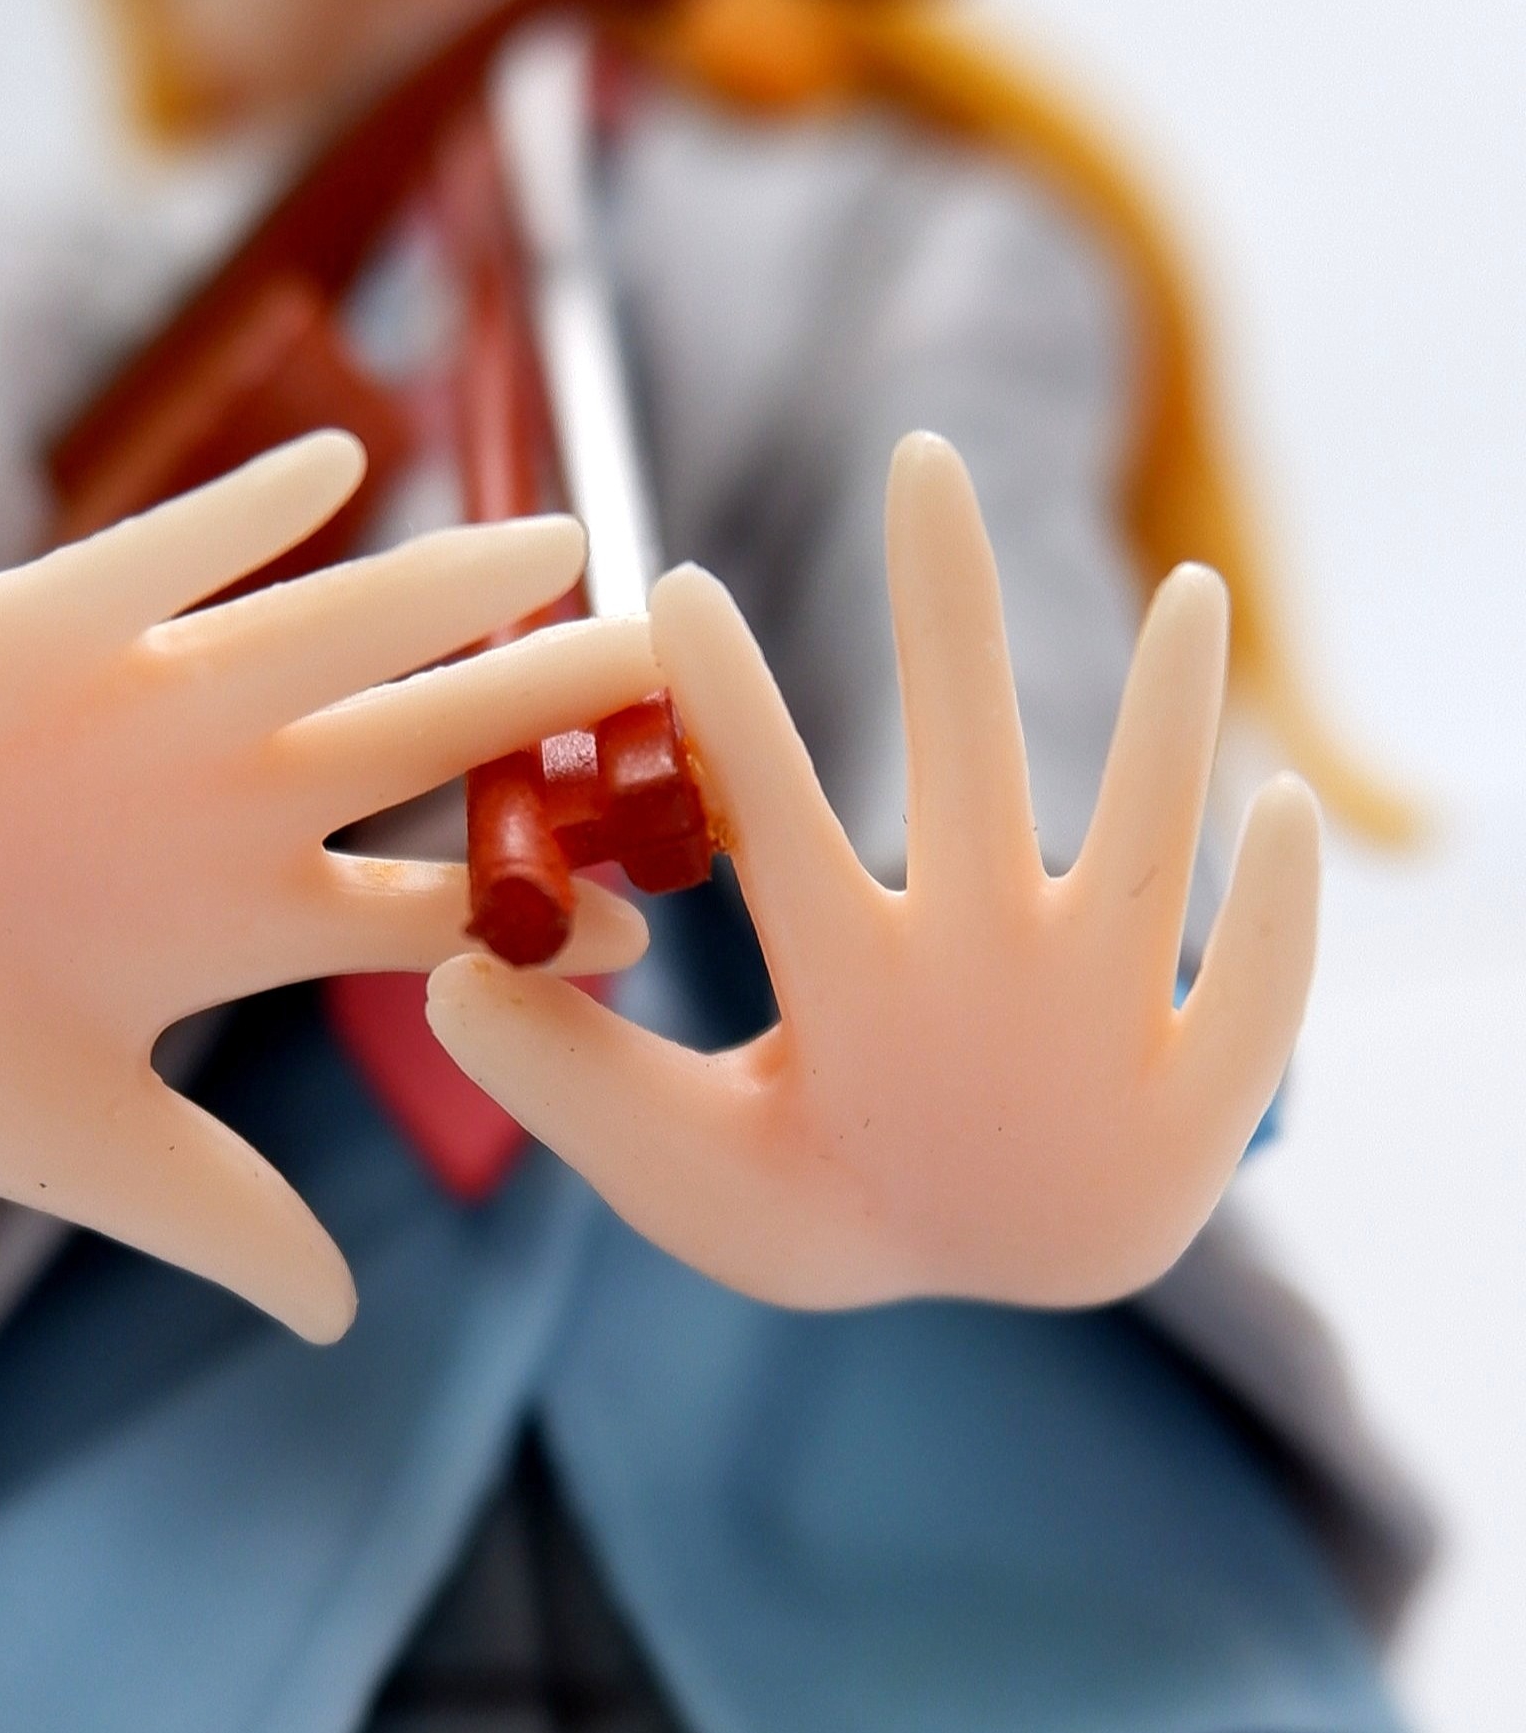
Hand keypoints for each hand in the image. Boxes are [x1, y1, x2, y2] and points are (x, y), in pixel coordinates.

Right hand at [0, 431, 659, 1342]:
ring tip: (563, 546)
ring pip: (327, 634)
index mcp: (241, 919)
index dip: (538, 913)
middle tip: (680, 683)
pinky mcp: (45, 626)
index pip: (426, 910)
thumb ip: (212, 1212)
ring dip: (440, 592)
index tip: (659, 920)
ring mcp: (146, 703)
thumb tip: (341, 1322)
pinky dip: (233, 525)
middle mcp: (223, 800)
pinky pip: (155, 564)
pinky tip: (337, 471)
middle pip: (421, 748)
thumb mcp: (71, 1145)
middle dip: (542, 719)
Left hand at [424, 432, 1320, 1311]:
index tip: (672, 593)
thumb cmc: (840, 1215)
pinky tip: (1290, 810)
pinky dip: (1279, 913)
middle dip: (948, 621)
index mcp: (848, 971)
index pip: (778, 823)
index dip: (732, 717)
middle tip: (916, 455)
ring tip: (1193, 593)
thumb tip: (442, 982)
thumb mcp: (685, 1172)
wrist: (997, 1277)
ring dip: (1167, 726)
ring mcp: (1097, 1003)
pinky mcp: (1199, 1085)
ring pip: (1142, 841)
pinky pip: (1255, 992)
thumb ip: (574, 1086)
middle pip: (968, 764)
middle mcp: (976, 952)